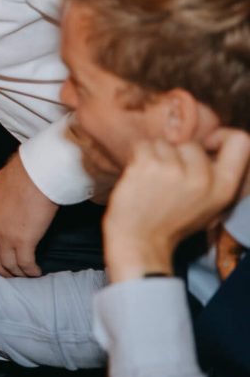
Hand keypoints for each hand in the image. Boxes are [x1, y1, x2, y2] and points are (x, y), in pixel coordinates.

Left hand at [0, 153, 58, 276]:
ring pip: (7, 264)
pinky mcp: (23, 241)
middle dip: (0, 268)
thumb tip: (6, 206)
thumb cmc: (21, 175)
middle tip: (9, 272)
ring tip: (25, 275)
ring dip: (16, 273)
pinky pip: (24, 263)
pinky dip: (30, 270)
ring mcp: (4, 236)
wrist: (34, 175)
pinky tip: (36, 272)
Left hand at [103, 131, 249, 282]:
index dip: (222, 136)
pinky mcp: (148, 165)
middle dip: (176, 156)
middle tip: (166, 178)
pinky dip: (137, 156)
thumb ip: (215, 176)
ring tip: (151, 181)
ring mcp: (174, 171)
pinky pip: (143, 145)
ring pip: (164, 143)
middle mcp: (203, 178)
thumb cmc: (172, 222)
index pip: (241, 142)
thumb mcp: (210, 205)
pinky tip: (138, 176)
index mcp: (224, 188)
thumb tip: (212, 145)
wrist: (139, 240)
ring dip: (155, 157)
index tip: (207, 145)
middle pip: (190, 144)